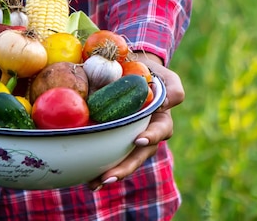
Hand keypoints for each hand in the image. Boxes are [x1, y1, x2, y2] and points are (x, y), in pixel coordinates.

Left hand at [87, 52, 184, 189]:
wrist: (131, 72)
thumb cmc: (152, 75)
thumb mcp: (167, 78)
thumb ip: (173, 90)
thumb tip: (163, 105)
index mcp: (161, 122)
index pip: (160, 132)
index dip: (151, 137)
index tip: (138, 140)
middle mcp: (145, 136)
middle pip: (138, 156)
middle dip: (124, 168)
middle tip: (108, 177)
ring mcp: (128, 140)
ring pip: (121, 161)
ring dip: (108, 174)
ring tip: (93, 184)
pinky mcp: (112, 139)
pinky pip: (106, 155)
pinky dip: (95, 166)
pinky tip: (83, 176)